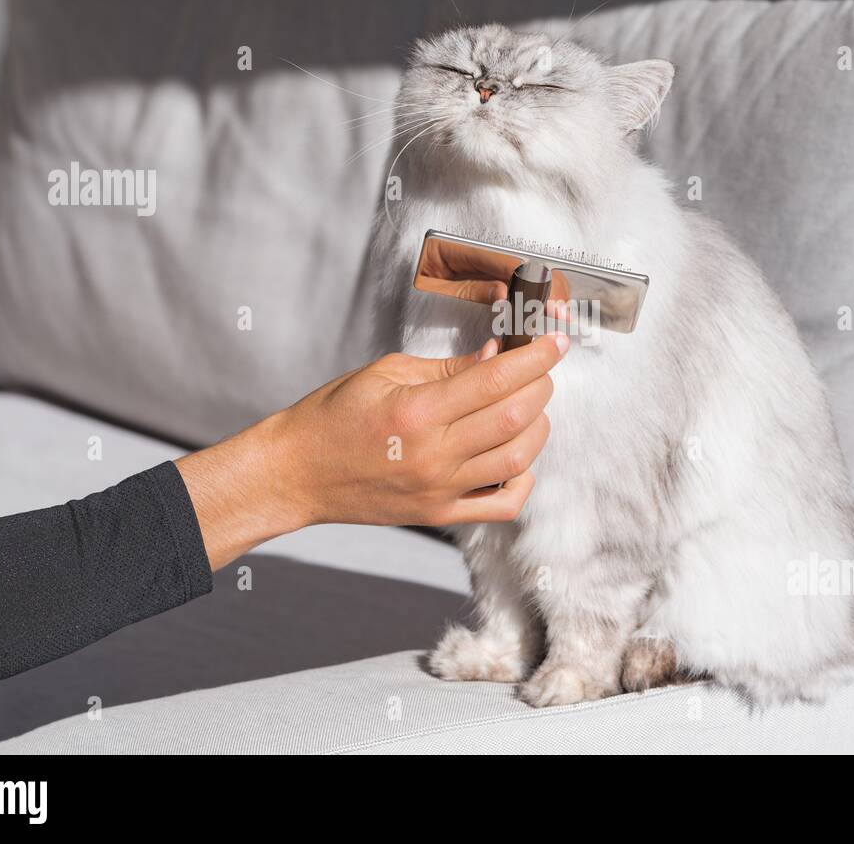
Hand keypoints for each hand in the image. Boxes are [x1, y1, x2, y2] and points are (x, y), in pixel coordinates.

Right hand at [176, 334, 568, 568]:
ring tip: (530, 405)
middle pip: (517, 417)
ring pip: (519, 459)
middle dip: (542, 384)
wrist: (297, 473)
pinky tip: (517, 455)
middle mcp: (433, 455)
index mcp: (417, 412)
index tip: (556, 340)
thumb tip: (496, 357)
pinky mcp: (441, 514)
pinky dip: (524, 477)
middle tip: (540, 367)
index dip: (537, 356)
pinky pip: (503, 504)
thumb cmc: (333, 417)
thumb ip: (447, 368)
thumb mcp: (386, 374)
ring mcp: (440, 490)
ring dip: (539, 426)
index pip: (498, 379)